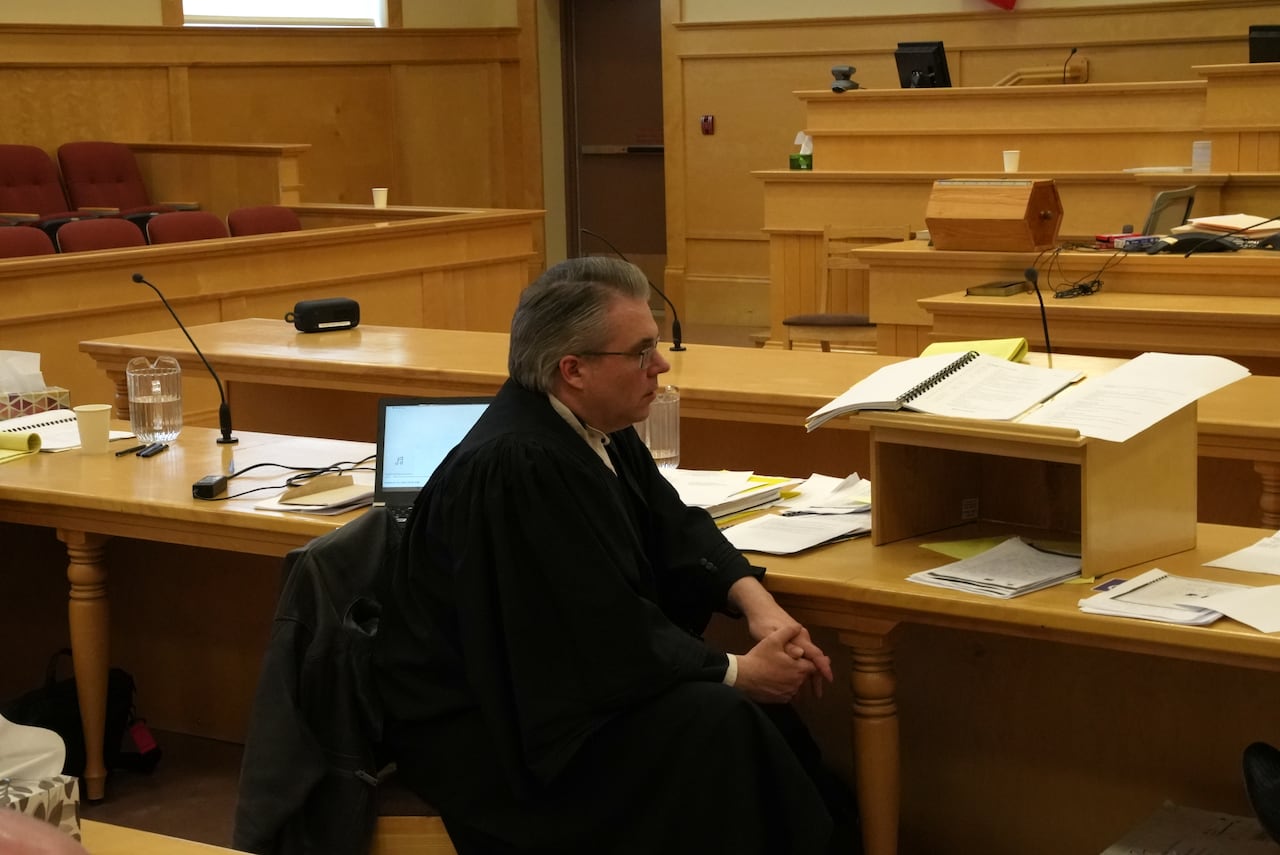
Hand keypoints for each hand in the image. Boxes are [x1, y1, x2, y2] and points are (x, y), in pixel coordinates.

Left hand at [728, 577, 832, 695]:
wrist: (760, 609)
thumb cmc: (763, 622)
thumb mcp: (769, 634)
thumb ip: (785, 644)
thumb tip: (800, 654)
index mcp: (799, 637)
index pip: (816, 654)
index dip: (823, 667)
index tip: (829, 679)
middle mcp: (803, 639)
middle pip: (814, 660)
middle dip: (817, 678)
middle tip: (818, 695)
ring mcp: (799, 641)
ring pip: (808, 660)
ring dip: (809, 676)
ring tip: (809, 694)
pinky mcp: (794, 643)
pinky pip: (802, 659)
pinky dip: (802, 670)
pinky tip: (799, 681)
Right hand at [735, 624, 822, 703]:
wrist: (743, 677)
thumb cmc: (759, 657)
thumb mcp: (772, 640)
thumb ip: (788, 632)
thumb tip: (799, 627)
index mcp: (799, 668)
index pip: (814, 666)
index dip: (817, 662)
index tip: (824, 661)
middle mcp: (797, 682)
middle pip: (805, 676)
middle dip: (803, 670)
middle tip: (796, 664)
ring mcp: (788, 693)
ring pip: (797, 685)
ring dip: (795, 680)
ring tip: (785, 673)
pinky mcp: (780, 700)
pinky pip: (788, 693)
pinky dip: (786, 688)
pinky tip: (778, 682)